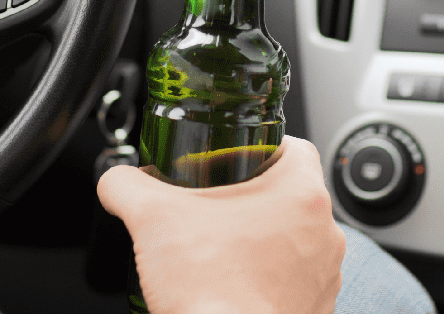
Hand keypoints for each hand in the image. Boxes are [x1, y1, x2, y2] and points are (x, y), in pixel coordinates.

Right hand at [97, 135, 345, 313]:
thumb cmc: (209, 291)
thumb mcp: (152, 219)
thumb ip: (127, 186)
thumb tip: (117, 181)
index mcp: (302, 193)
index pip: (294, 147)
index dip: (263, 147)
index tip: (236, 157)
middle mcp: (325, 233)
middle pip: (294, 193)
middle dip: (256, 195)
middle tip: (219, 204)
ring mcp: (325, 276)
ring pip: (298, 238)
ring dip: (266, 238)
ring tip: (225, 247)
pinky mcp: (316, 310)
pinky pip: (298, 281)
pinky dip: (272, 278)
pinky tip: (236, 283)